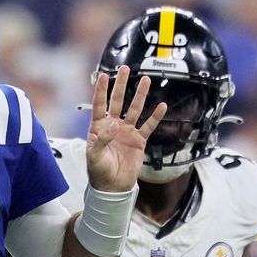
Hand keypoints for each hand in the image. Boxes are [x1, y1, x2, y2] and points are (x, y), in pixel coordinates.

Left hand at [85, 67, 167, 192]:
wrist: (113, 187)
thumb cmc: (98, 171)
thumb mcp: (94, 156)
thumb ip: (101, 139)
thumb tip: (114, 125)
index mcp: (98, 127)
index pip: (99, 104)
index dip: (101, 90)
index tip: (104, 75)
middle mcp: (113, 126)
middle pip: (118, 101)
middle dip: (121, 85)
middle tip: (126, 69)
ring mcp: (127, 132)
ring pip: (135, 109)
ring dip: (140, 95)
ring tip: (146, 80)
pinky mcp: (139, 141)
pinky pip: (149, 126)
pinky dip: (155, 117)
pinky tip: (162, 106)